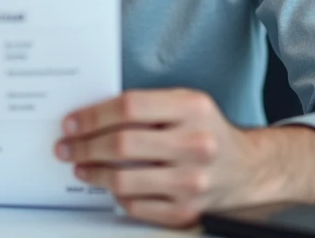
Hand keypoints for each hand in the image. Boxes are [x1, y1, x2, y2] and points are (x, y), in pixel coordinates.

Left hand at [54, 89, 314, 228]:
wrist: (248, 169)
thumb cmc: (208, 131)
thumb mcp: (186, 102)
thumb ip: (147, 105)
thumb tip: (92, 115)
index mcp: (193, 109)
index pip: (129, 108)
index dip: (92, 116)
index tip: (71, 123)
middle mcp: (195, 144)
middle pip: (122, 145)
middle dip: (84, 146)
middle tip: (66, 147)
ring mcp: (192, 182)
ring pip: (123, 180)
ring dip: (92, 174)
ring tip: (81, 167)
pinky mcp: (188, 212)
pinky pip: (136, 206)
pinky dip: (117, 196)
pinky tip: (110, 187)